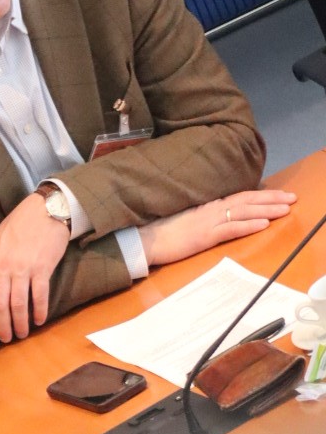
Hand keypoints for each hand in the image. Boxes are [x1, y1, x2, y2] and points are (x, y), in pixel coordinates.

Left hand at [0, 193, 70, 341]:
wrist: (46, 209)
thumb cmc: (21, 222)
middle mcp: (3, 265)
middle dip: (1, 325)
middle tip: (5, 338)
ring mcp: (23, 267)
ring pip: (18, 304)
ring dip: (20, 323)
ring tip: (22, 334)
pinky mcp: (42, 268)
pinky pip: (39, 296)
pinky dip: (39, 311)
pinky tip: (40, 320)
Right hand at [139, 188, 295, 266]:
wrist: (142, 239)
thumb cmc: (158, 230)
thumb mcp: (183, 218)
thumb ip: (201, 214)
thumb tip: (218, 213)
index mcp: (204, 205)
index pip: (237, 197)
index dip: (259, 195)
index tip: (277, 194)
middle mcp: (209, 210)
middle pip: (245, 201)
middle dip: (270, 199)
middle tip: (292, 198)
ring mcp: (207, 222)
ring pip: (243, 212)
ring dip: (267, 209)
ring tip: (286, 208)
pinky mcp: (203, 236)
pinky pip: (231, 229)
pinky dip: (248, 225)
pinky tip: (264, 224)